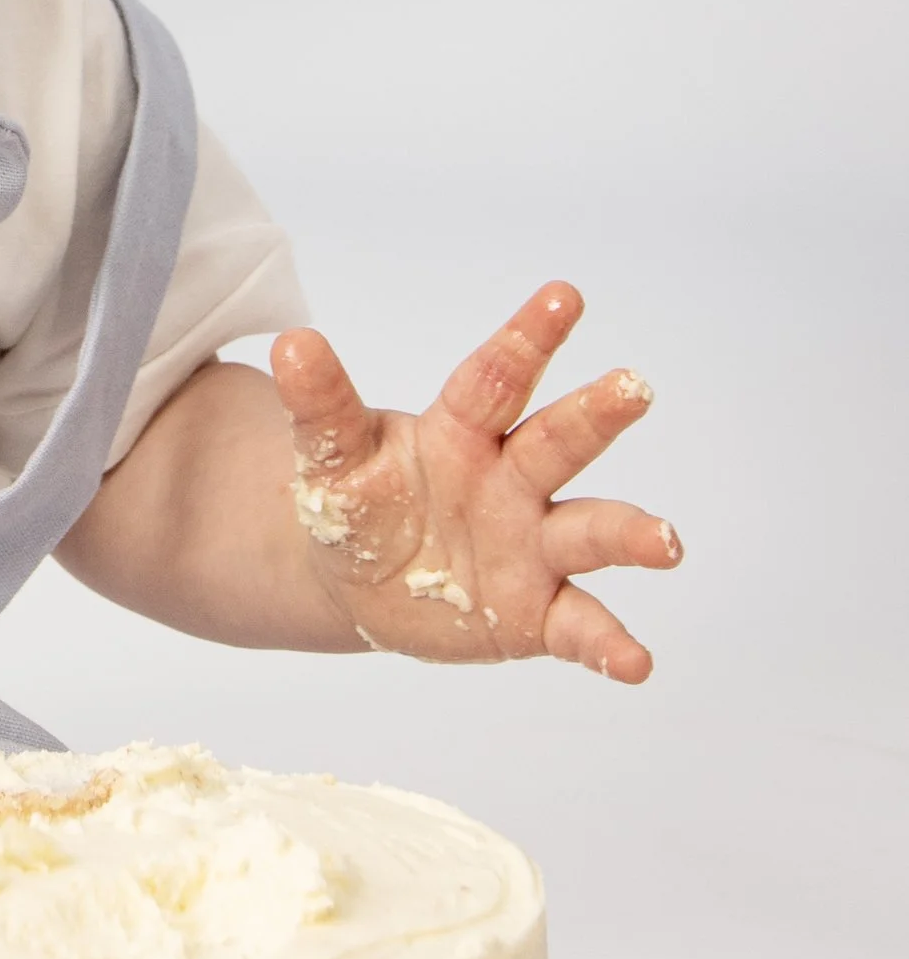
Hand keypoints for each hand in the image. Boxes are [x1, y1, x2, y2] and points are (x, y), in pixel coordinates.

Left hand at [271, 283, 680, 682]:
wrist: (356, 582)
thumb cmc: (359, 499)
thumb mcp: (332, 456)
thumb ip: (322, 405)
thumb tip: (292, 343)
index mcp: (462, 432)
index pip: (494, 378)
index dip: (527, 337)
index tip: (565, 295)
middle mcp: (511, 482)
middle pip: (556, 442)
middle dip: (595, 415)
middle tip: (634, 387)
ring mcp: (531, 547)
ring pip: (588, 531)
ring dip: (629, 534)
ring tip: (667, 543)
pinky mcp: (537, 613)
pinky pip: (579, 626)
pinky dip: (610, 644)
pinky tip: (637, 662)